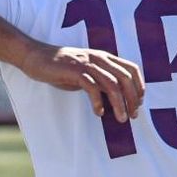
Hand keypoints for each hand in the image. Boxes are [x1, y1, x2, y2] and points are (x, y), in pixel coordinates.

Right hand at [20, 44, 143, 120]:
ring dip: (119, 103)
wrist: (37, 57)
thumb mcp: (87, 73)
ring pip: (112, 84)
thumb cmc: (62, 68)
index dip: (139, 86)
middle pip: (125, 78)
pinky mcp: (75, 71)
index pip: (131, 69)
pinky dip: (98, 102)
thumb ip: (102, 81)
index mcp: (105, 57)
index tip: (138, 103)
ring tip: (121, 118)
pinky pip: (92, 87)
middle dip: (132, 99)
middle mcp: (99, 58)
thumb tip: (118, 98)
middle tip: (133, 116)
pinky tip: (99, 113)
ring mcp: (87, 64)